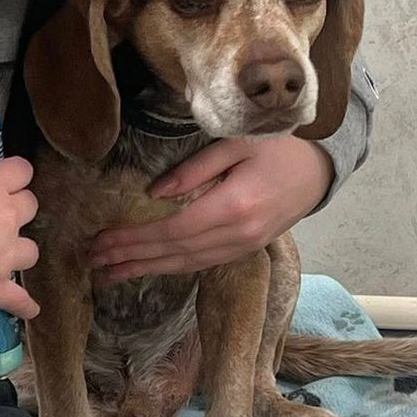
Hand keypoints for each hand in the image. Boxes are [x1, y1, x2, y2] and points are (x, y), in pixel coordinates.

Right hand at [0, 157, 40, 318]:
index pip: (20, 170)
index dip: (16, 175)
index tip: (8, 179)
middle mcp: (5, 218)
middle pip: (30, 206)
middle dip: (18, 211)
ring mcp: (5, 255)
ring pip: (31, 251)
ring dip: (19, 253)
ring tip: (6, 258)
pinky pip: (19, 299)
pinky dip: (23, 304)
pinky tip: (28, 309)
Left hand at [88, 138, 333, 283]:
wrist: (323, 167)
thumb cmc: (281, 146)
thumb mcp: (238, 142)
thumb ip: (195, 168)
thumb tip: (155, 193)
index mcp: (234, 206)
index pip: (172, 230)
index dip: (135, 239)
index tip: (102, 241)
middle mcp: (239, 234)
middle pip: (175, 253)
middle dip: (132, 259)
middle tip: (93, 263)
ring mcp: (246, 246)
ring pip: (188, 264)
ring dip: (147, 269)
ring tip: (111, 274)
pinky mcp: (248, 248)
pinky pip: (203, 263)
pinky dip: (173, 267)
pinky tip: (150, 268)